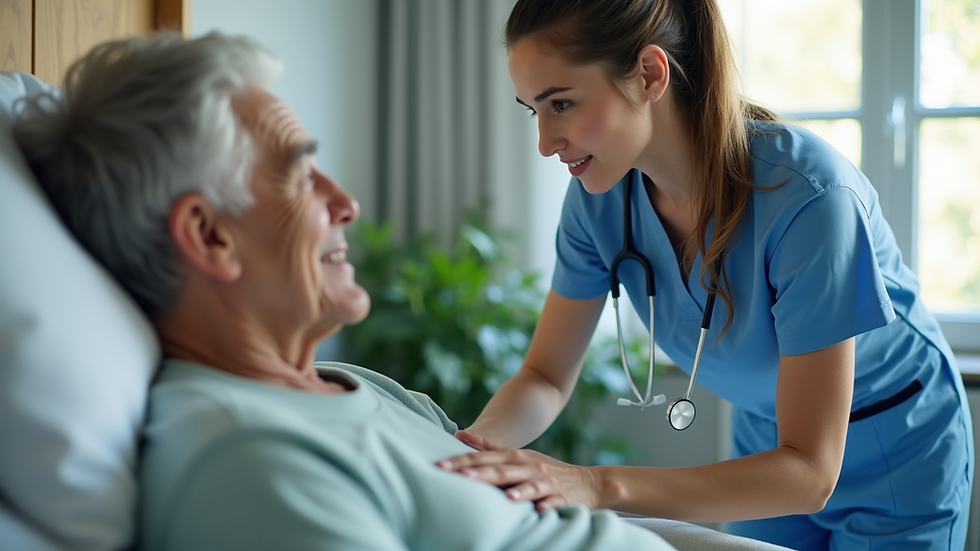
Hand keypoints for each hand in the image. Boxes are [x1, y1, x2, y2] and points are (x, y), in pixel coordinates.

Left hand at [437, 430, 600, 510]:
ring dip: (516, 489)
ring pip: (529, 485)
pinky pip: (553, 502)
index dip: (463, 460)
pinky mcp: (562, 498)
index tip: (440, 463)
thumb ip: (489, 446)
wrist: (588, 482)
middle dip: (479, 473)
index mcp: (516, 457)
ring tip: (501, 495)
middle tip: (455, 475)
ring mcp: (546, 482)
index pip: (485, 457)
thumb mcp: (519, 456)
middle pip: (501, 470)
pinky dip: (545, 505)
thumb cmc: (544, 470)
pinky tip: (538, 511)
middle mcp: (530, 467)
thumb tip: (460, 435)